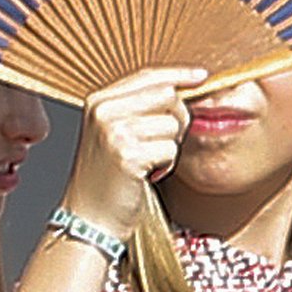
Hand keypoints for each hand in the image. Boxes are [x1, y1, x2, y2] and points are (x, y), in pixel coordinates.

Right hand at [59, 67, 204, 239]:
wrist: (89, 217)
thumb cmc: (108, 177)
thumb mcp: (113, 132)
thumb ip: (138, 106)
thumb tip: (181, 88)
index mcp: (99, 100)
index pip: (148, 75)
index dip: (179, 75)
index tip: (202, 77)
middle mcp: (103, 110)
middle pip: (166, 95)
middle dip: (177, 118)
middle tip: (162, 142)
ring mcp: (113, 132)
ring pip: (172, 123)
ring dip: (171, 146)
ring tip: (148, 160)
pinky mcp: (127, 155)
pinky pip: (170, 149)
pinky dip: (166, 165)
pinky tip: (147, 174)